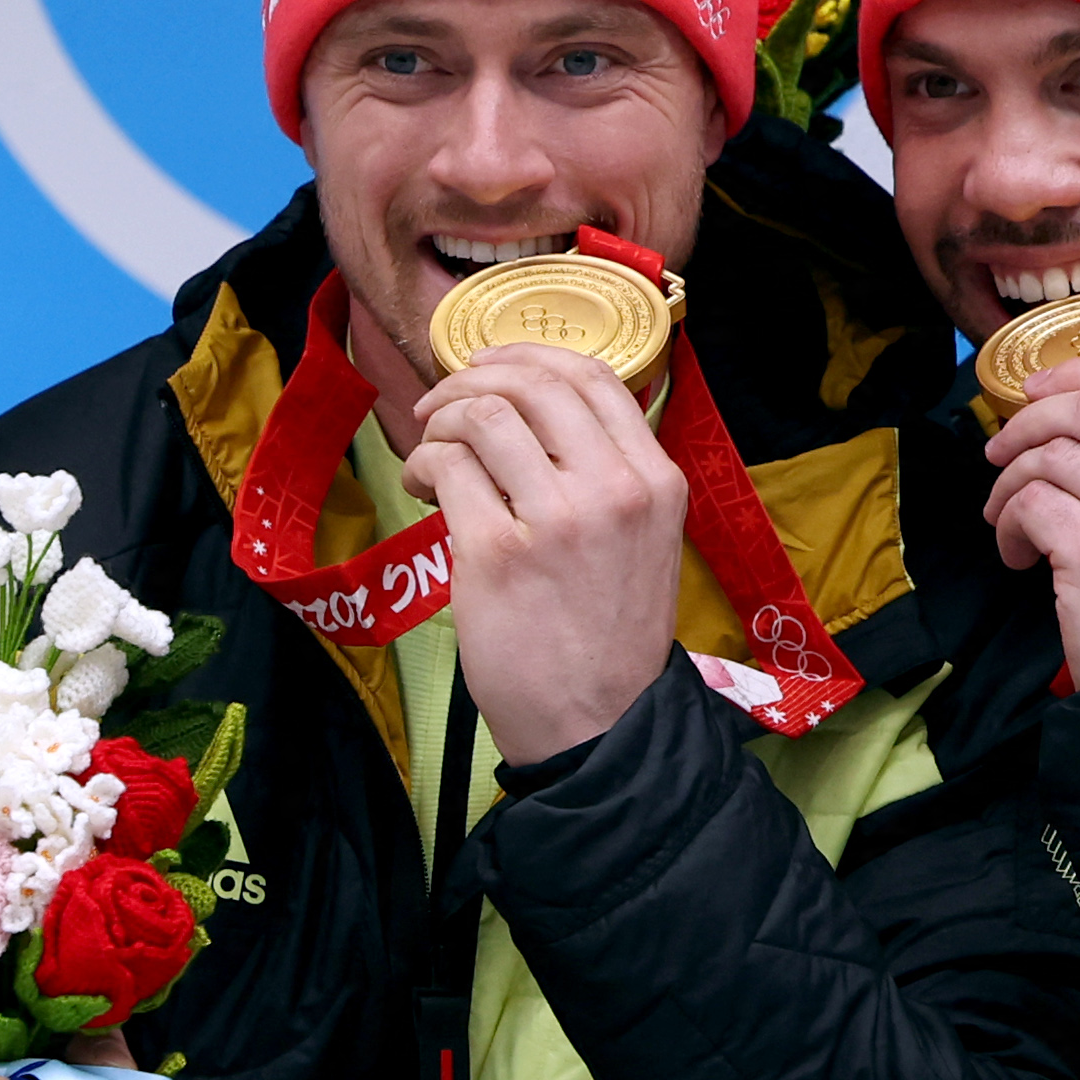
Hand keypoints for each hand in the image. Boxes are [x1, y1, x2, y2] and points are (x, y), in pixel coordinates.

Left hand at [407, 343, 686, 757]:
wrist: (598, 724)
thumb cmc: (610, 638)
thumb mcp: (643, 542)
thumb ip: (608, 477)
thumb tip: (531, 417)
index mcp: (656, 481)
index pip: (594, 376)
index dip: (528, 356)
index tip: (490, 366)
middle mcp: (614, 490)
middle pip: (533, 384)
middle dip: (472, 380)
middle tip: (440, 406)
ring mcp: (557, 520)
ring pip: (482, 417)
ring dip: (439, 423)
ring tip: (431, 455)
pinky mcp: (498, 554)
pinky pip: (448, 468)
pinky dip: (424, 465)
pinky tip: (423, 488)